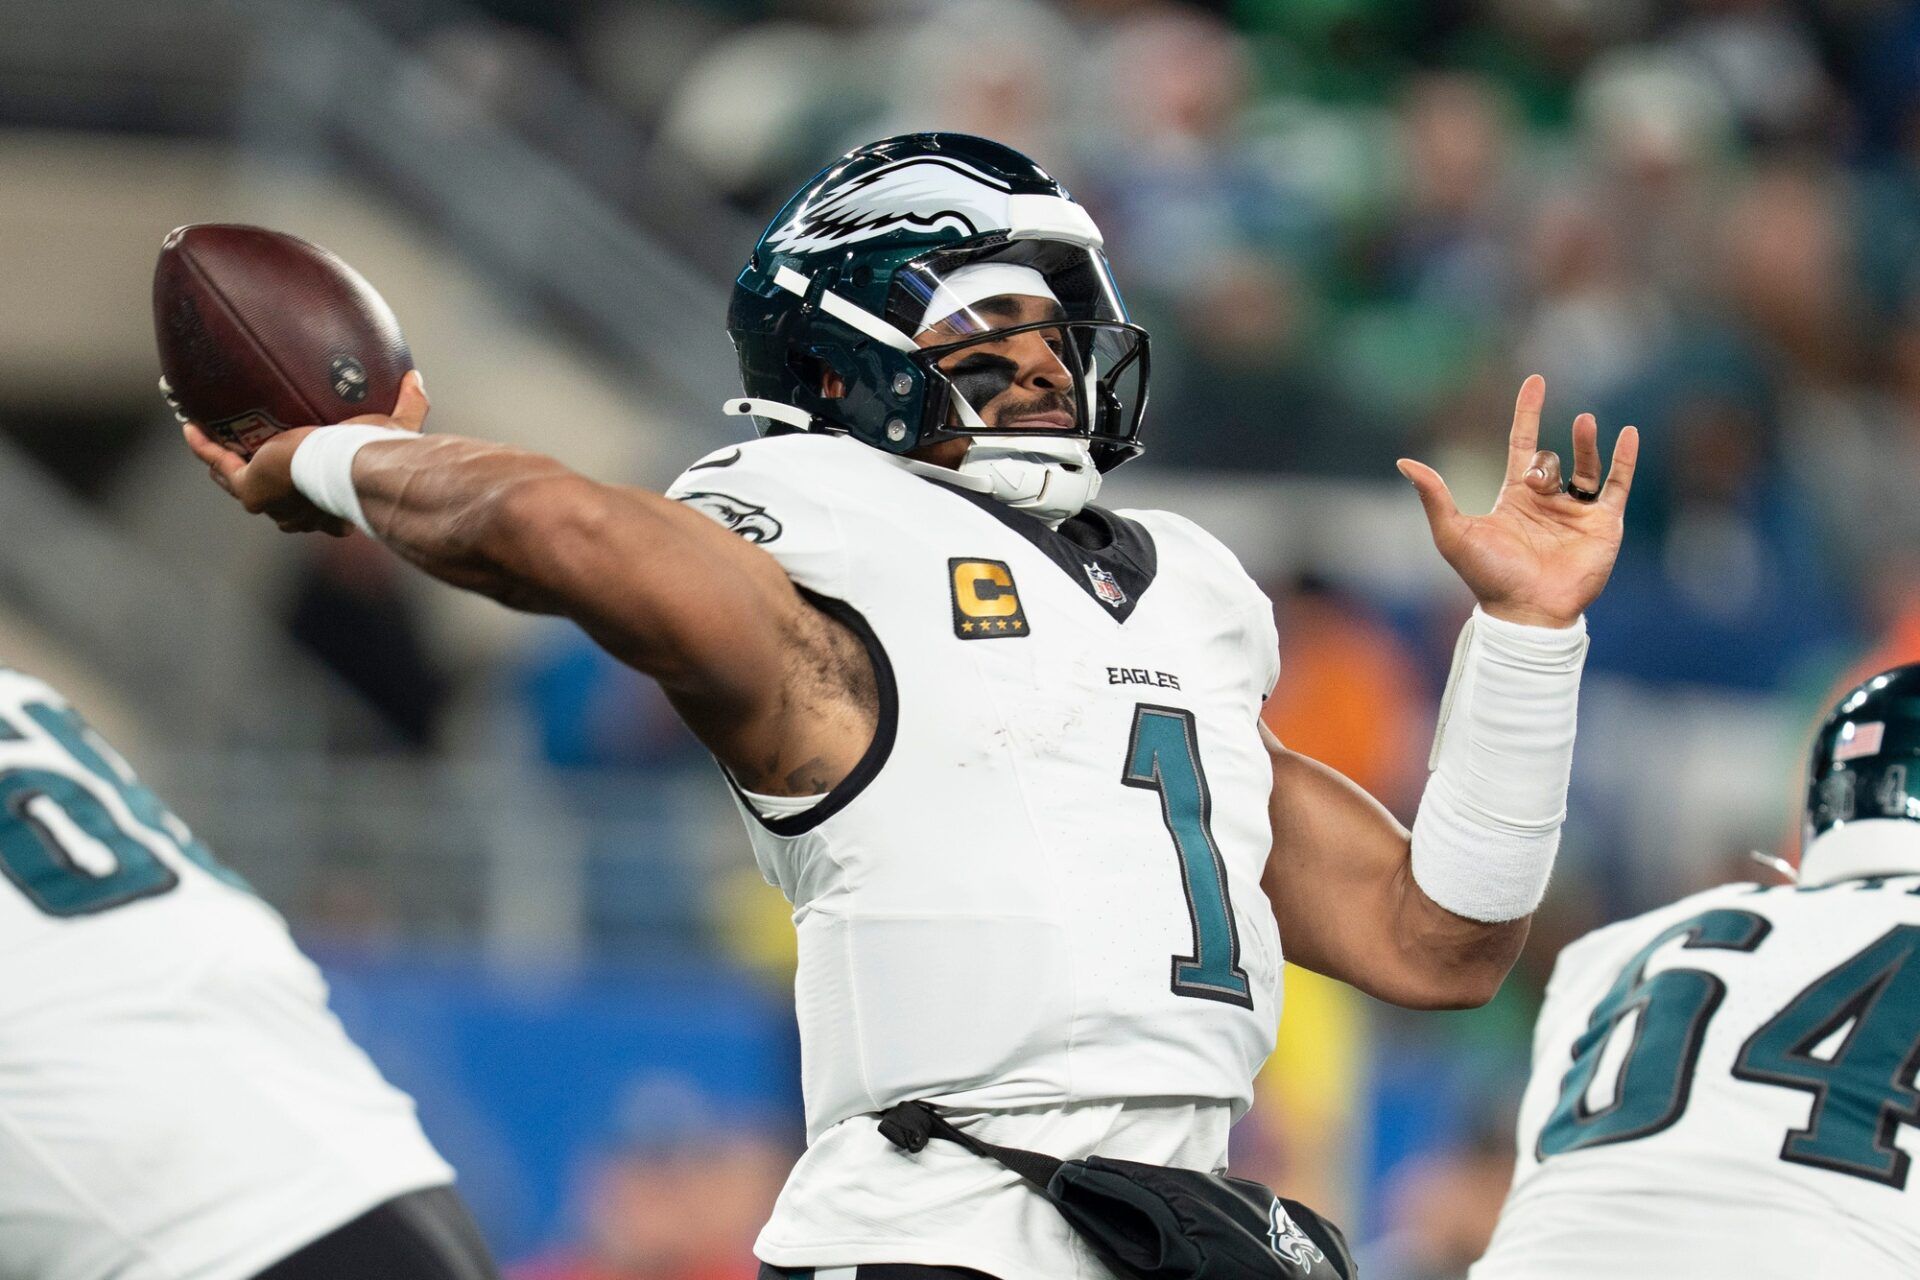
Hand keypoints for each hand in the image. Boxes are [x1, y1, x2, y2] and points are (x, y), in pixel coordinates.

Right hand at [181, 371, 429, 535]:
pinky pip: (219, 464)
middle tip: (251, 458)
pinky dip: (204, 445)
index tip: (306, 475)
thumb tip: (415, 378)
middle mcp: (299, 513)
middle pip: (275, 502)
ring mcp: (271, 502)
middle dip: (261, 484)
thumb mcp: (395, 426)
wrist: (348, 464)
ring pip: (239, 484)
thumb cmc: (376, 451)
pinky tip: (191, 426)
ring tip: (211, 439)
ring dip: (224, 463)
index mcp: (330, 507)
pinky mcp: (250, 486)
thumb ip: (409, 407)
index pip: (317, 511)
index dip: (311, 498)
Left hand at [1396, 375, 1637, 628]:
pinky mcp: (1603, 525)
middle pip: (1552, 459)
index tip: (1536, 381)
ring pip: (1586, 466)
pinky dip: (1624, 460)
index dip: (1528, 413)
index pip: (1523, 443)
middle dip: (1547, 456)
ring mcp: (1576, 512)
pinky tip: (1628, 435)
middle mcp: (1546, 501)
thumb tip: (1404, 462)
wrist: (1526, 611)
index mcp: (1514, 498)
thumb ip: (1434, 496)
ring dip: (1587, 443)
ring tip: (1585, 420)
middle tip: (1538, 478)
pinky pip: (1618, 486)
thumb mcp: (1454, 532)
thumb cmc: (1488, 576)